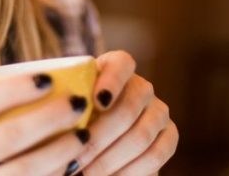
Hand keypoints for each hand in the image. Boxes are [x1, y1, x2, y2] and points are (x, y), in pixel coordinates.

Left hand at [72, 51, 177, 175]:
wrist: (93, 146)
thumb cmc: (70, 123)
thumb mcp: (64, 111)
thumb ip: (63, 109)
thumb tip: (59, 124)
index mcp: (115, 69)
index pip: (122, 64)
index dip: (112, 82)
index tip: (95, 103)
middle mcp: (141, 87)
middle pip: (128, 108)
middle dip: (99, 138)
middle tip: (76, 160)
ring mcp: (158, 111)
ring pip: (142, 135)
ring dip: (111, 159)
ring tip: (88, 174)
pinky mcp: (169, 136)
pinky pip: (157, 154)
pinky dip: (132, 170)